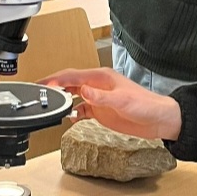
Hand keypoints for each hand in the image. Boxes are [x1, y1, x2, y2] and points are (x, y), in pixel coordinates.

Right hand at [39, 67, 182, 140]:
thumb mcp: (123, 101)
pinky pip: (81, 109)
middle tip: (38, 91)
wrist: (158, 119)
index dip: (57, 80)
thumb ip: (101, 97)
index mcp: (102, 77)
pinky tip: (68, 117)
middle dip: (54, 86)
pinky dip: (72, 113)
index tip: (44, 84)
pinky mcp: (101, 110)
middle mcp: (98, 86)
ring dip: (62, 99)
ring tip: (48, 103)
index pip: (73, 76)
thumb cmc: (146, 105)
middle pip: (70, 83)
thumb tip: (83, 91)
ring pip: (73, 95)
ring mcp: (98, 98)